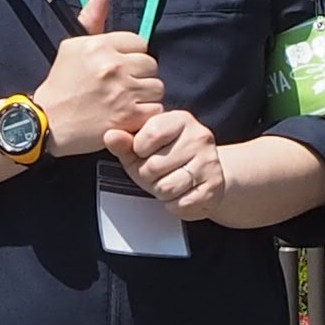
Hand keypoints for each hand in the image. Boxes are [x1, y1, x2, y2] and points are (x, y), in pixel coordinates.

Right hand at [33, 0, 164, 158]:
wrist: (47, 122)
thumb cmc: (61, 83)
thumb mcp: (72, 46)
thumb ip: (92, 17)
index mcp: (100, 45)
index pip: (140, 43)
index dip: (132, 56)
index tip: (121, 67)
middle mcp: (112, 66)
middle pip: (151, 65)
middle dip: (140, 75)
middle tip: (125, 86)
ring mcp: (121, 92)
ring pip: (157, 87)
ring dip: (145, 96)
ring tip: (128, 101)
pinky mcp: (127, 117)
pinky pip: (155, 109)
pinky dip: (146, 115)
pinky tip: (131, 116)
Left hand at [116, 102, 230, 217]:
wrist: (204, 175)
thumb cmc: (168, 158)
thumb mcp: (142, 148)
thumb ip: (124, 142)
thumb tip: (110, 136)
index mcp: (180, 120)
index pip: (149, 136)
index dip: (139, 151)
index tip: (145, 152)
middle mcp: (200, 137)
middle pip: (155, 166)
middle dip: (148, 176)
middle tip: (157, 173)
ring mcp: (210, 162)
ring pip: (167, 187)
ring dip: (161, 191)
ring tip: (169, 182)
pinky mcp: (214, 187)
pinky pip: (181, 203)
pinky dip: (175, 205)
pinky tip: (180, 194)